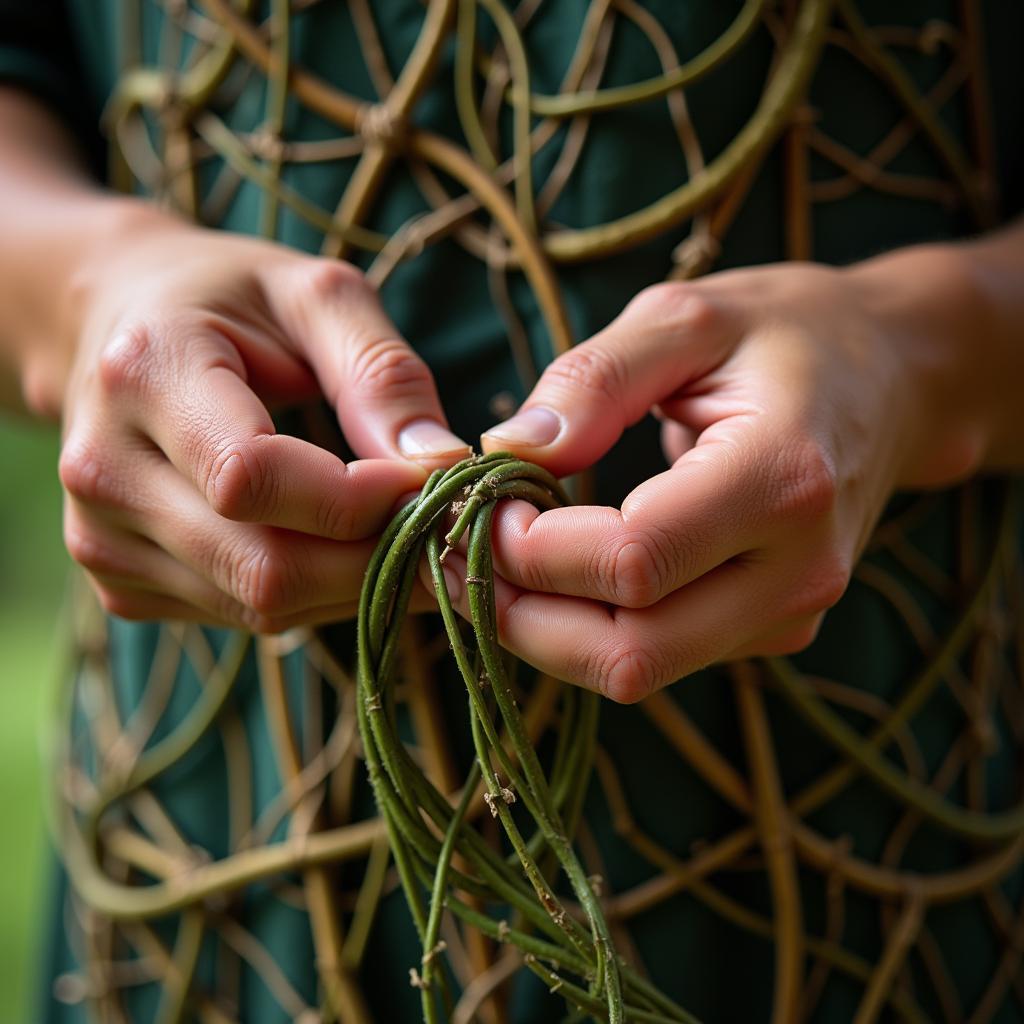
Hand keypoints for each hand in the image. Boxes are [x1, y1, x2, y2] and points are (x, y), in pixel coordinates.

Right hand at [58, 206, 468, 630]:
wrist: (118, 327)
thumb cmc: (227, 300)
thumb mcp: (315, 296)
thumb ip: (382, 371)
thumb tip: (443, 463)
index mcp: (144, 374)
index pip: (252, 477)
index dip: (358, 497)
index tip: (431, 479)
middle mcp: (104, 471)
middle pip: (264, 567)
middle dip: (377, 557)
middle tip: (444, 527)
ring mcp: (103, 540)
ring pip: (263, 606)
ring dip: (356, 583)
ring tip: (401, 532)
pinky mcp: (122, 584)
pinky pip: (247, 618)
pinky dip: (316, 594)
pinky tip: (340, 545)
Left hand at [440, 262, 988, 701]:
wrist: (891, 379)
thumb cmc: (787, 333)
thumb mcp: (686, 317)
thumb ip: (593, 379)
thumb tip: (509, 451)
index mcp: (783, 479)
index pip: (631, 562)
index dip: (531, 549)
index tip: (478, 501)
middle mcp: (797, 571)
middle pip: (629, 653)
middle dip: (521, 615)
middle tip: (458, 552)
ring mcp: (790, 613)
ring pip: (637, 672)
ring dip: (545, 631)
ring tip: (490, 561)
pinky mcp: (770, 628)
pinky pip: (658, 657)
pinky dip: (586, 630)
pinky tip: (553, 572)